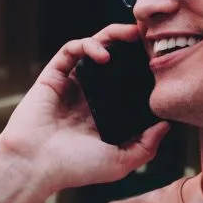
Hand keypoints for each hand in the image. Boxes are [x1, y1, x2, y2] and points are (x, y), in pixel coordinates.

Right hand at [0, 23, 170, 195]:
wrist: (35, 165)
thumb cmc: (73, 169)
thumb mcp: (119, 162)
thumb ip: (145, 147)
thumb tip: (166, 126)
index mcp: (104, 112)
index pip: (127, 82)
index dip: (143, 69)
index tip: (163, 61)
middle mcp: (88, 95)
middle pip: (114, 58)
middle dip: (131, 44)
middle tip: (150, 36)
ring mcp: (71, 83)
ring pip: (93, 47)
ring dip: (112, 35)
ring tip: (131, 34)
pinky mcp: (53, 75)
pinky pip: (71, 49)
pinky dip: (88, 44)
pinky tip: (104, 54)